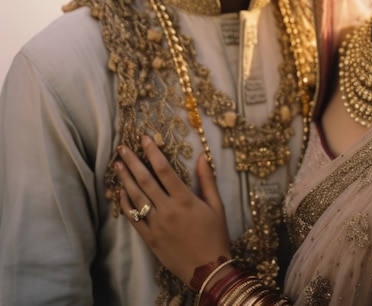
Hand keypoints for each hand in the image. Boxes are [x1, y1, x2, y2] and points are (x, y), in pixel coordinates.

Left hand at [116, 135, 231, 286]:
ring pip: (136, 197)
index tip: (144, 138)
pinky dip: (126, 204)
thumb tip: (202, 155)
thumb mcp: (217, 205)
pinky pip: (133, 218)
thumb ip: (207, 179)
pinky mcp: (149, 239)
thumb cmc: (215, 235)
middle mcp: (167, 210)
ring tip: (118, 165)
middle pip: (145, 180)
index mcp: (185, 199)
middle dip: (133, 162)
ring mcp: (156, 225)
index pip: (164, 169)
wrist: (208, 269)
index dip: (153, 152)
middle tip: (122, 148)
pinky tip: (121, 193)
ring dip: (125, 179)